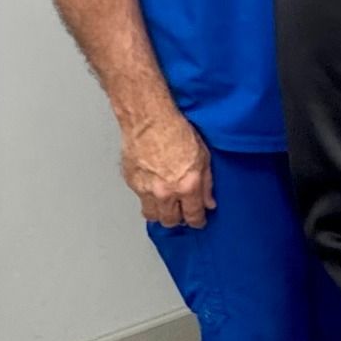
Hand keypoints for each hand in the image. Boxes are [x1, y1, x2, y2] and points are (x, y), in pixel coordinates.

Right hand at [122, 109, 214, 227]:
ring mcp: (146, 189)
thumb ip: (207, 183)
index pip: (193, 216)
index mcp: (187, 186)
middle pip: (170, 221)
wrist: (148, 118)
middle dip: (178, 219)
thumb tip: (208, 201)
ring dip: (160, 213)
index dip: (198, 221)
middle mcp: (166, 192)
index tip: (198, 221)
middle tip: (181, 213)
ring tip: (166, 205)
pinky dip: (147, 197)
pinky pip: (140, 198)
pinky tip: (153, 186)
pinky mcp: (132, 182)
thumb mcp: (203, 155)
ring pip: (152, 215)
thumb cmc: (175, 130)